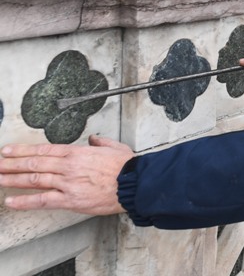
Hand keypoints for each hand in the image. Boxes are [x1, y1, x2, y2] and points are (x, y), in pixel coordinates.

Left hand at [0, 135, 132, 214]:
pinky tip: (11, 200)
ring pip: (34, 180)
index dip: (22, 150)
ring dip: (12, 179)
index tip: (8, 150)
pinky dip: (24, 201)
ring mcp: (68, 183)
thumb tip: (93, 139)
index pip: (43, 150)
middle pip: (33, 164)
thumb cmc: (126, 167)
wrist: (134, 183)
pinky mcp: (71, 200)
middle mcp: (68, 166)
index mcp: (77, 152)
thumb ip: (100, 142)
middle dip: (11, 164)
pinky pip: (42, 200)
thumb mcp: (114, 147)